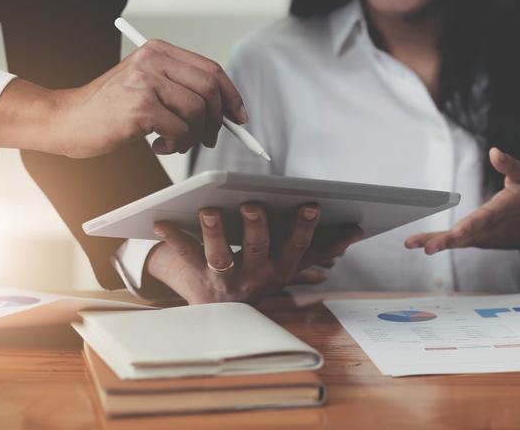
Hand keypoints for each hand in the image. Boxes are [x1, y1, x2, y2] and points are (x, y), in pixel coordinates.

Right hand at [51, 39, 247, 157]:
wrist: (66, 119)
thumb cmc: (110, 108)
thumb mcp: (148, 86)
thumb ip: (183, 89)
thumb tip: (229, 111)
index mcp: (158, 50)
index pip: (212, 69)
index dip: (231, 96)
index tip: (239, 117)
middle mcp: (153, 60)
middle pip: (210, 89)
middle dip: (217, 120)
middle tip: (208, 138)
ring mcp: (145, 82)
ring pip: (198, 112)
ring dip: (193, 136)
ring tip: (174, 142)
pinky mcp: (139, 107)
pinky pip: (180, 130)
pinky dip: (176, 144)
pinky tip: (159, 146)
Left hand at [148, 203, 362, 303]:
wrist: (223, 315)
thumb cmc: (261, 277)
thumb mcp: (293, 266)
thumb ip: (323, 247)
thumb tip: (356, 231)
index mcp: (281, 269)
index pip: (297, 248)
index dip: (304, 228)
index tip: (310, 205)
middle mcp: (256, 276)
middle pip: (258, 249)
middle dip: (256, 227)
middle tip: (253, 205)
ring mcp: (226, 279)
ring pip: (220, 254)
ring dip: (214, 231)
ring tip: (209, 210)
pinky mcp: (198, 279)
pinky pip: (186, 256)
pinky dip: (173, 239)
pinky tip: (163, 221)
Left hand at [405, 148, 519, 253]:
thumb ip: (511, 166)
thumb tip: (494, 152)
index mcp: (507, 210)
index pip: (487, 218)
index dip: (471, 226)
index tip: (456, 234)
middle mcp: (495, 228)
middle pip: (468, 235)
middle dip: (447, 241)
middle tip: (427, 247)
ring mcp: (487, 237)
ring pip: (460, 241)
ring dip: (437, 242)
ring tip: (412, 243)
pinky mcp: (480, 240)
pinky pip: (459, 241)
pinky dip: (440, 241)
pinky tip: (420, 242)